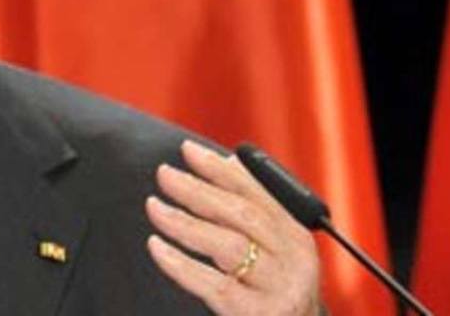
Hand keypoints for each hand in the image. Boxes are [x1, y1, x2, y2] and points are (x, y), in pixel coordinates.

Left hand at [144, 140, 320, 315]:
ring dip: (185, 223)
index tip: (187, 150)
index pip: (255, 193)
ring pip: (229, 246)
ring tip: (154, 207)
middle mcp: (292, 259)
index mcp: (295, 235)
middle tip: (164, 174)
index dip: (220, 169)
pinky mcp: (260, 314)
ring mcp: (278, 288)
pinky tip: (158, 248)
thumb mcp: (275, 250)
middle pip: (241, 214)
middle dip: (198, 190)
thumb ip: (253, 211)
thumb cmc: (275, 291)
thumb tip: (226, 162)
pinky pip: (215, 285)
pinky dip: (182, 264)